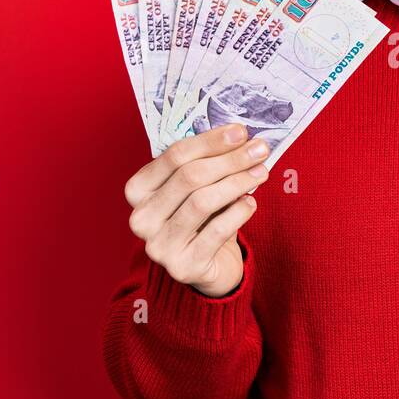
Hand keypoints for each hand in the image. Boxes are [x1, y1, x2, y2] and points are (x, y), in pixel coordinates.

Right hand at [124, 124, 271, 296]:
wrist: (207, 266)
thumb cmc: (202, 218)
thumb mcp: (196, 189)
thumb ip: (207, 164)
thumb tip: (241, 138)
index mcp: (138, 190)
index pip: (174, 156)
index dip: (210, 141)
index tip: (241, 131)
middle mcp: (141, 218)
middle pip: (189, 177)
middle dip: (229, 159)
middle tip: (259, 150)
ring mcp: (159, 246)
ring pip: (202, 202)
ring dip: (237, 182)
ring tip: (261, 172)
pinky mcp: (183, 267)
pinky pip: (216, 232)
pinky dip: (237, 213)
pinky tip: (251, 202)